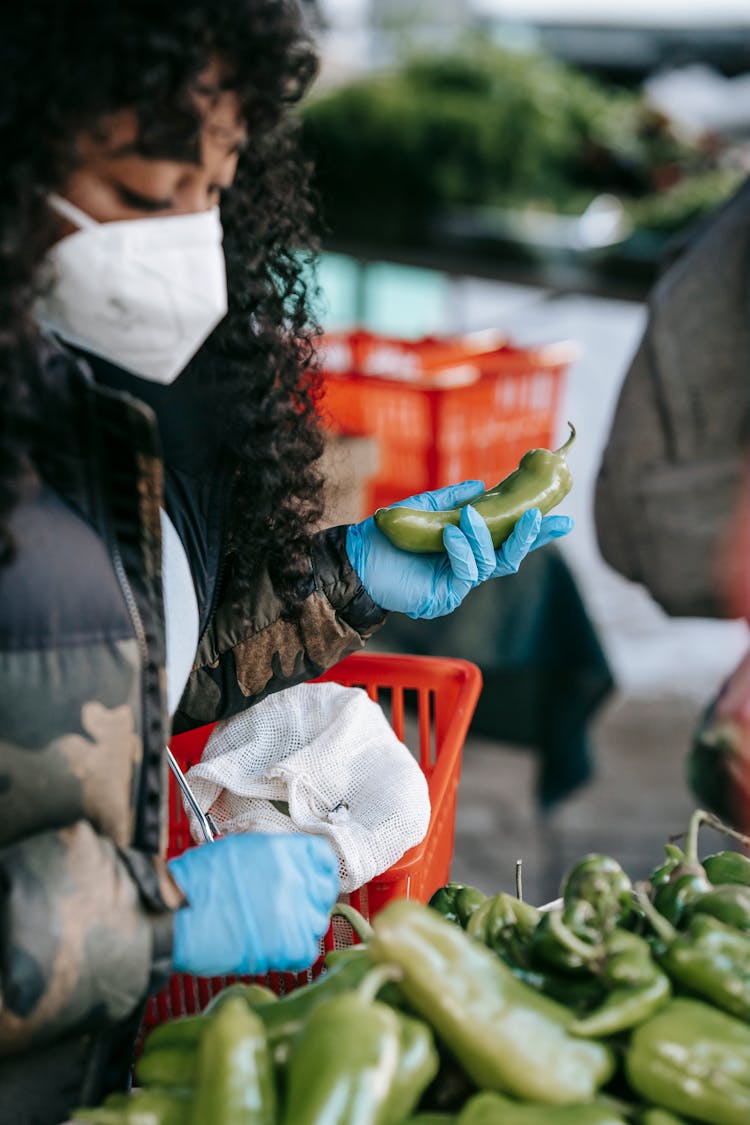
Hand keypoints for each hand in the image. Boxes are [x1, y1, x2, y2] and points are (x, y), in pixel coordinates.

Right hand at [168, 833, 339, 975]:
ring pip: (317, 922)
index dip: (317, 871)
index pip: (324, 858)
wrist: (178, 916)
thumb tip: (285, 868)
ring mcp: (296, 912)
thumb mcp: (238, 849)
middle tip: (288, 908)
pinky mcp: (291, 945)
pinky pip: (307, 952)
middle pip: (324, 892)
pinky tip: (272, 948)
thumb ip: (271, 857)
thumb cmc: (198, 882)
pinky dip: (293, 954)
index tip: (310, 881)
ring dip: (299, 927)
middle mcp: (296, 878)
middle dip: (309, 900)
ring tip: (271, 930)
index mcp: (283, 850)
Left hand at [346, 480, 572, 619]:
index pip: (505, 538)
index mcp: (465, 545)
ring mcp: (459, 583)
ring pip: (491, 563)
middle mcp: (467, 566)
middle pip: (510, 555)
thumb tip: (482, 486)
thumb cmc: (386, 534)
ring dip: (484, 538)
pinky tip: (453, 535)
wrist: (357, 558)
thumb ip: (453, 499)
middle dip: (530, 538)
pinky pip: (467, 572)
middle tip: (542, 518)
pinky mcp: (447, 596)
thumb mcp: (424, 508)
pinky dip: (463, 550)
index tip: (561, 516)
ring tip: (468, 517)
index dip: (534, 530)